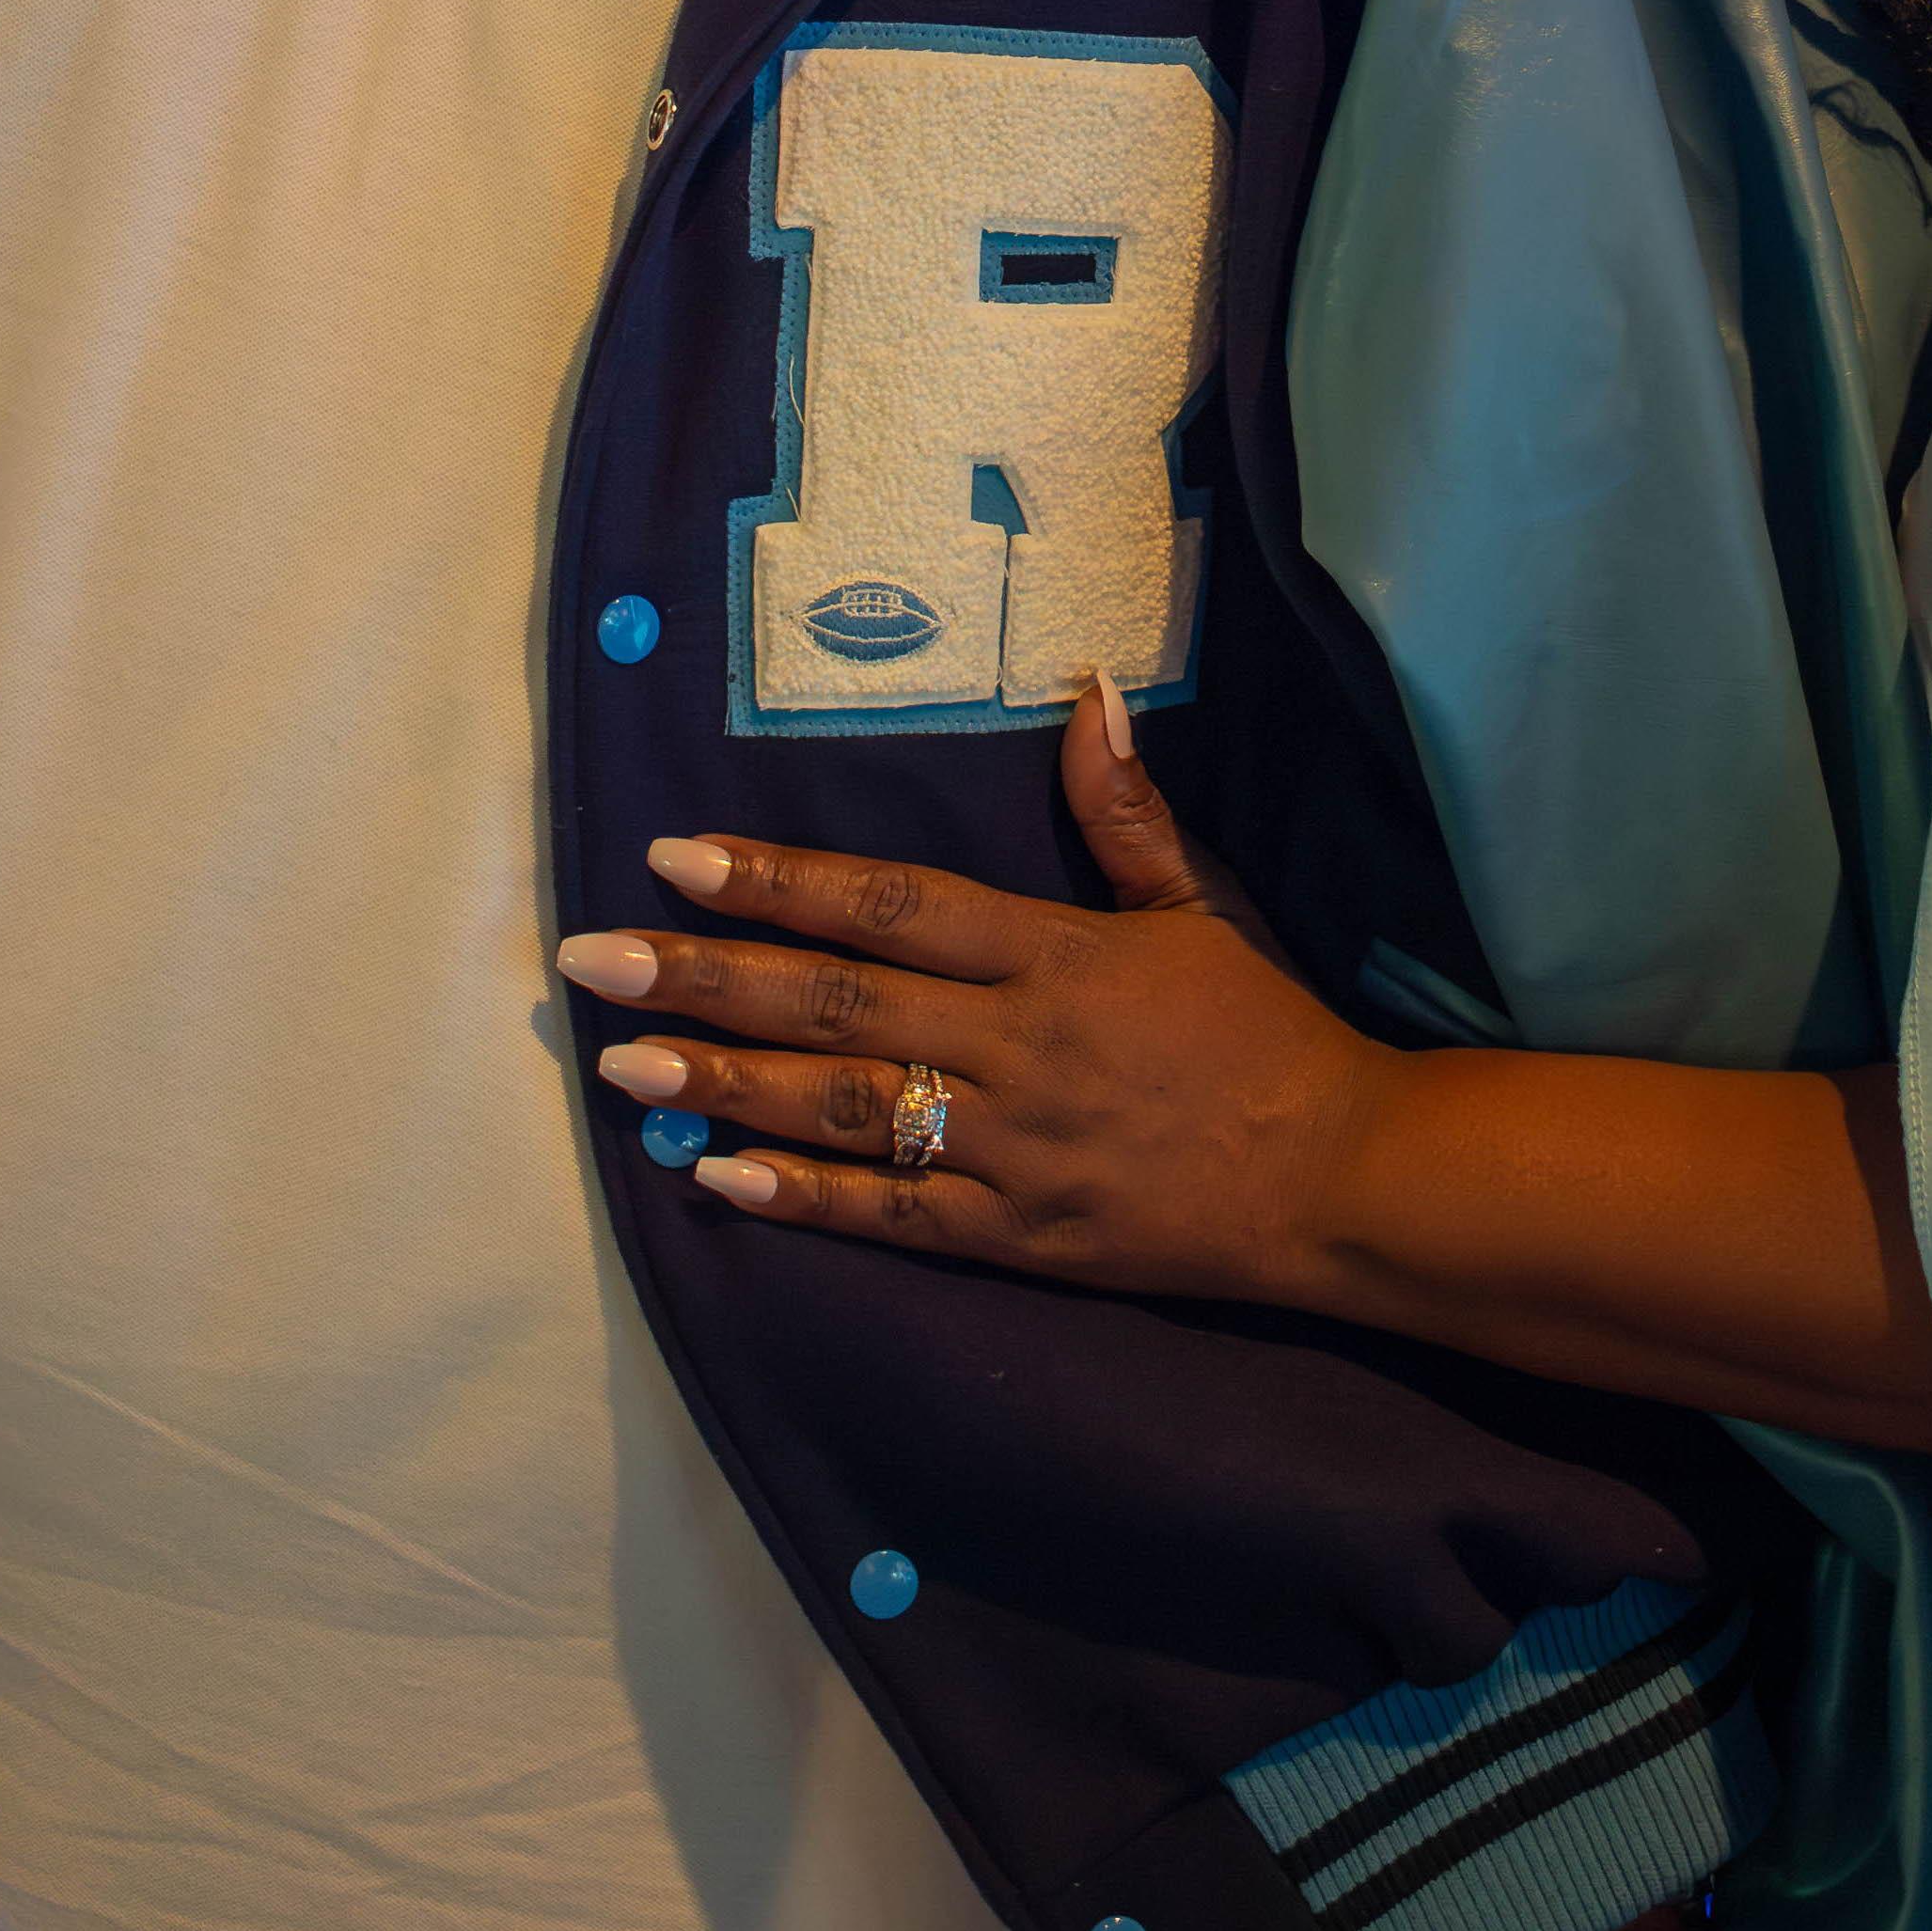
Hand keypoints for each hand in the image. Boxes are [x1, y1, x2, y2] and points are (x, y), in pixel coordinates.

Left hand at [554, 684, 1392, 1302]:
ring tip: (622, 1064)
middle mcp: (1018, 1046)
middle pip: (839, 1005)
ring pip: (848, 1109)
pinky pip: (895, 1216)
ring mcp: (1013, 1149)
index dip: (781, 880)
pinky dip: (805, 1199)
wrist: (1339, 1177)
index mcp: (1054, 955)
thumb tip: (1087, 691)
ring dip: (728, 1086)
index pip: (891, 905)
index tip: (678, 855)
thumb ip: (1121, 811)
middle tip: (592, 962)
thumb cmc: (1260, 1031)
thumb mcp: (1195, 907)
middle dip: (708, 979)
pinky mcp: (1019, 1239)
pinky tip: (717, 1179)